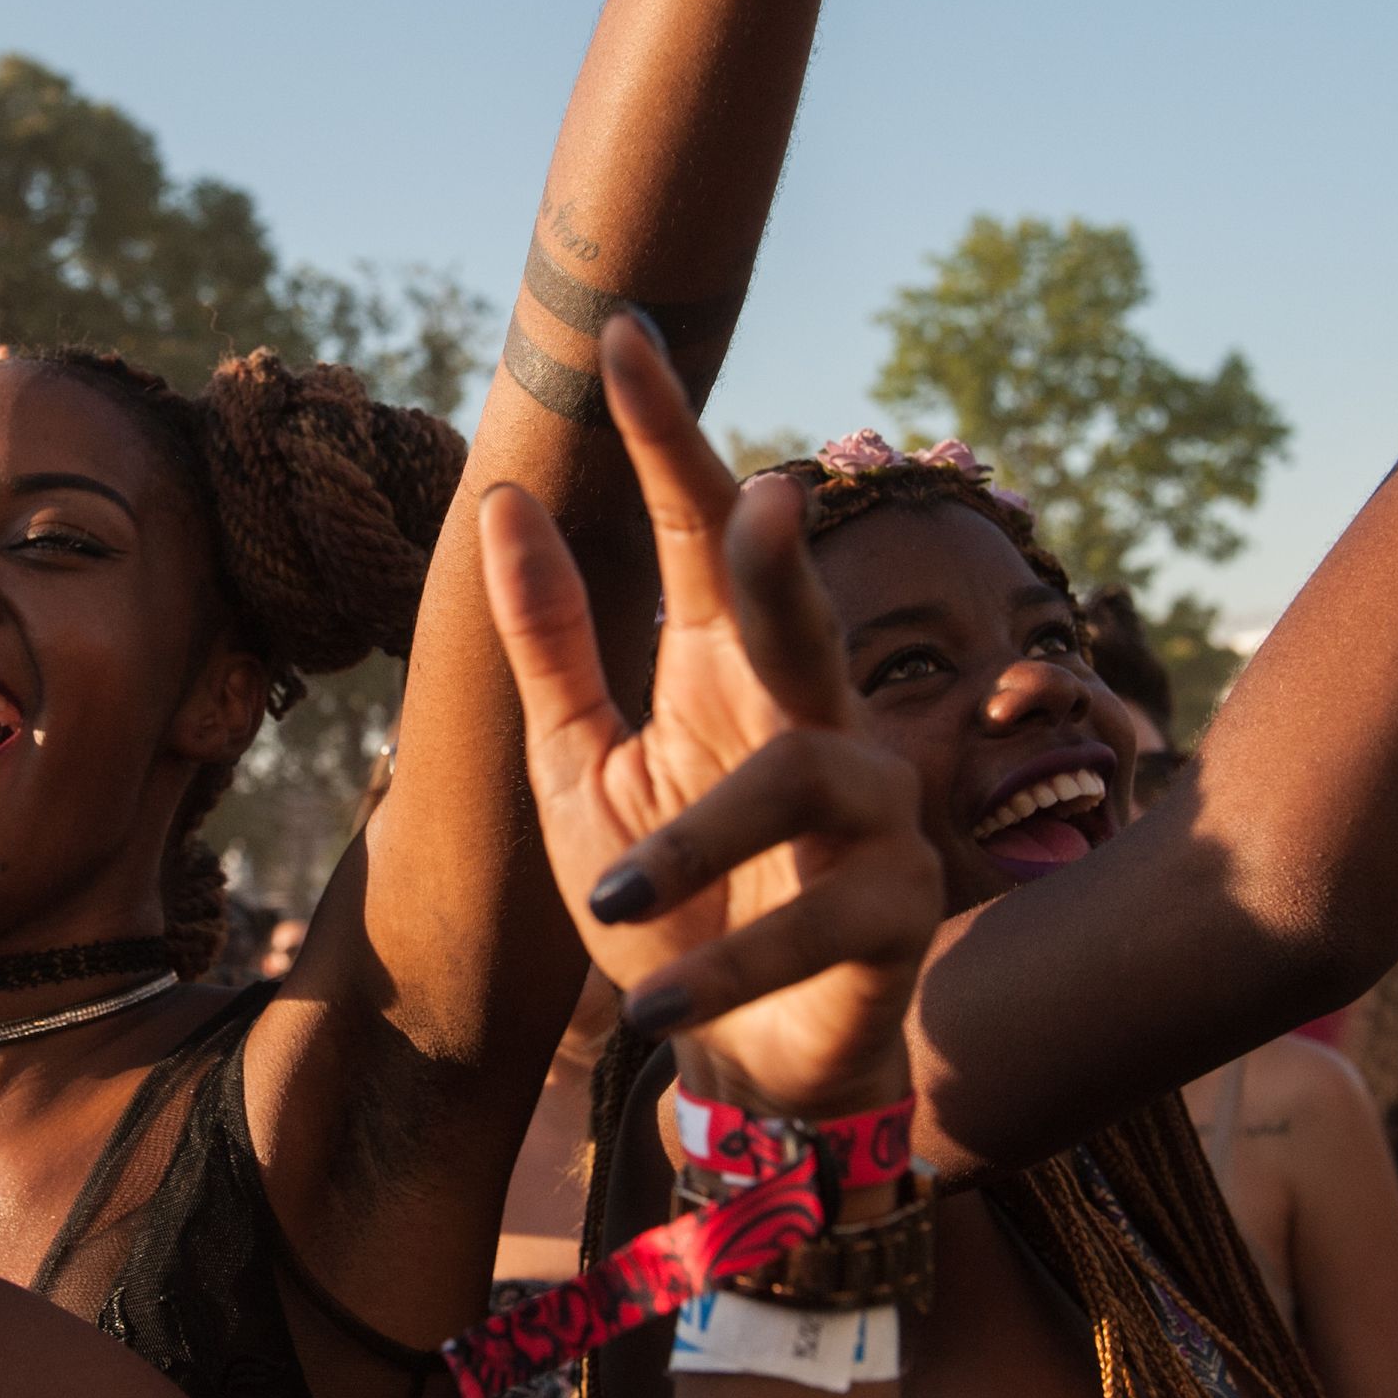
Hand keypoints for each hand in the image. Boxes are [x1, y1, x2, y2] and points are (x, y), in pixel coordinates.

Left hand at [479, 317, 940, 1122]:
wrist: (736, 1064)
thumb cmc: (666, 907)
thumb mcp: (577, 770)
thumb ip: (550, 644)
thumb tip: (502, 499)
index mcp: (724, 672)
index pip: (695, 532)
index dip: (664, 437)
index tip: (620, 333)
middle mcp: (810, 719)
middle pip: (797, 615)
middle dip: (782, 561)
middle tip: (764, 502)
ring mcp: (869, 814)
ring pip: (804, 778)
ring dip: (699, 842)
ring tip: (612, 902)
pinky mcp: (895, 916)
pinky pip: (817, 920)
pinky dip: (725, 964)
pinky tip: (649, 1002)